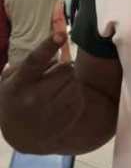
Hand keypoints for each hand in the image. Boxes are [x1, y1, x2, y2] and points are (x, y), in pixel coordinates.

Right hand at [0, 34, 84, 151]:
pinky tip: (60, 100)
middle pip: (65, 69)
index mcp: (18, 84)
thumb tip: (55, 52)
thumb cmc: (16, 97)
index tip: (61, 34)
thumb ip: (30, 64)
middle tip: (52, 76)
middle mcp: (33, 98)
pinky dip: (73, 93)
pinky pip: (80, 94)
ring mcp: (52, 110)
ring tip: (55, 89)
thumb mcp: (12, 79)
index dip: (48, 46)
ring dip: (69, 81)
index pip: (35, 61)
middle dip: (62, 68)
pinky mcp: (67, 117)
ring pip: (75, 81)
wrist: (22, 133)